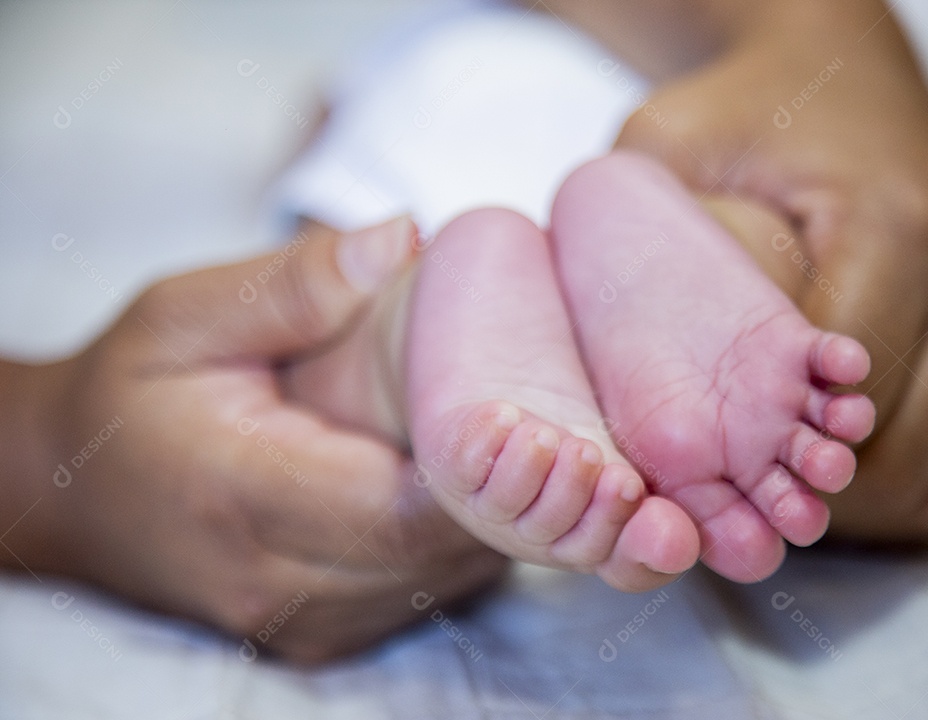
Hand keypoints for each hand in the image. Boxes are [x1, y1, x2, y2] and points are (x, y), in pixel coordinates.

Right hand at [0, 218, 507, 661]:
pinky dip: (459, 543)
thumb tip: (402, 236)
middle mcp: (276, 582)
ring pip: (438, 582)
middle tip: (569, 430)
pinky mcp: (317, 636)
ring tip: (537, 450)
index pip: (399, 509)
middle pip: (434, 552)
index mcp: (242, 496)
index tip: (548, 420)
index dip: (488, 474)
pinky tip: (478, 485)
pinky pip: (419, 593)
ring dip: (495, 520)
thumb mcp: (186, 314)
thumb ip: (294, 283)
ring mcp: (299, 623)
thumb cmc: (131, 393)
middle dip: (512, 497)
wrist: (71, 491)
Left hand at [614, 0, 927, 542]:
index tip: (724, 462)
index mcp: (893, 228)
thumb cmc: (750, 113)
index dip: (783, 448)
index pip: (851, 391)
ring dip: (873, 502)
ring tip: (800, 493)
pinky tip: (866, 483)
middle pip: (905, 443)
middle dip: (822, 486)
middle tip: (755, 492)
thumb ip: (638, 219)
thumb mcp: (674, 141)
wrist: (847, 75)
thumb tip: (589, 325)